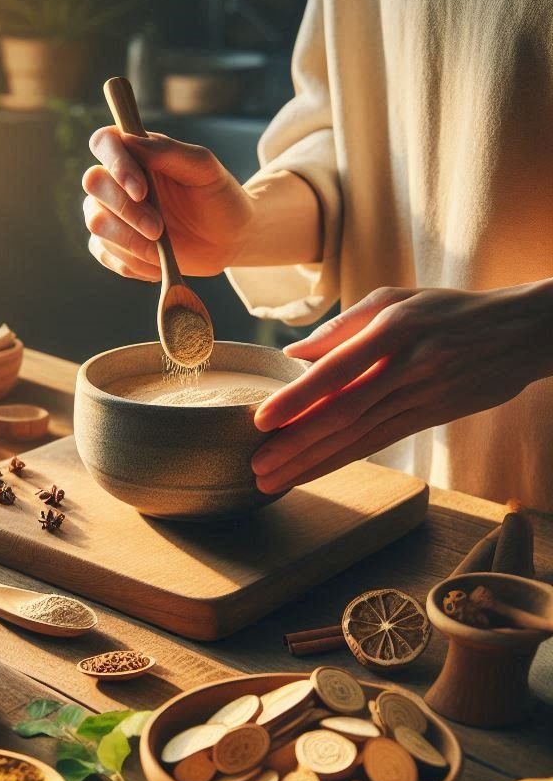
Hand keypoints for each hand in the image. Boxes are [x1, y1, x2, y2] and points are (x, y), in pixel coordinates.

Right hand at [82, 127, 254, 280]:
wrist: (227, 239)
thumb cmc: (217, 196)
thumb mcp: (203, 169)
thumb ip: (168, 151)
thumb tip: (130, 139)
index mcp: (136, 152)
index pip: (105, 142)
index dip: (115, 163)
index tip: (141, 191)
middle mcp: (116, 180)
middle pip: (94, 183)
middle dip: (125, 210)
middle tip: (158, 229)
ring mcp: (111, 214)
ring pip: (95, 222)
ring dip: (128, 239)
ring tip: (160, 248)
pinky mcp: (113, 246)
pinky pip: (104, 253)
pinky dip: (129, 261)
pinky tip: (155, 262)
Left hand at [251, 284, 552, 493]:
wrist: (524, 331)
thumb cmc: (448, 310)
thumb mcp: (396, 299)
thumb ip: (342, 326)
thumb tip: (292, 355)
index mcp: (394, 329)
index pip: (337, 371)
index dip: (298, 398)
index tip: (262, 421)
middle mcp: (407, 366)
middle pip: (344, 413)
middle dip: (297, 445)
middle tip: (257, 467)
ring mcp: (421, 396)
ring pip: (359, 436)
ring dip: (312, 462)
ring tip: (272, 480)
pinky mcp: (431, 417)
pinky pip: (379, 442)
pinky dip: (342, 460)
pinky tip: (312, 473)